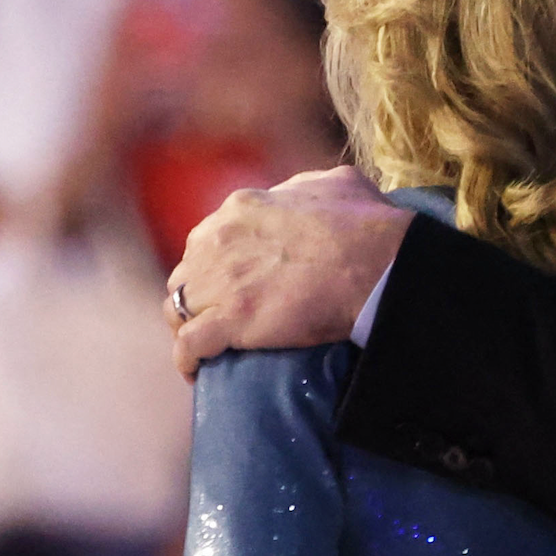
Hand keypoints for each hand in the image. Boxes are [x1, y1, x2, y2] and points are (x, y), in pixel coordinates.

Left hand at [166, 165, 411, 375]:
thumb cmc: (365, 226)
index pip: (207, 239)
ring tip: (204, 346)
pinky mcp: (229, 320)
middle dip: (197, 293)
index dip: (214, 263)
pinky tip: (197, 371)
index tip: (228, 280)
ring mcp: (220, 280)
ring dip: (188, 325)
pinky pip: (188, 344)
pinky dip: (187, 359)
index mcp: (241, 209)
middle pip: (187, 272)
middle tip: (217, 314)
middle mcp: (219, 240)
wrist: (377, 264)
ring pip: (178, 306)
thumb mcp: (335, 184)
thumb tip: (302, 193)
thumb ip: (306, 186)